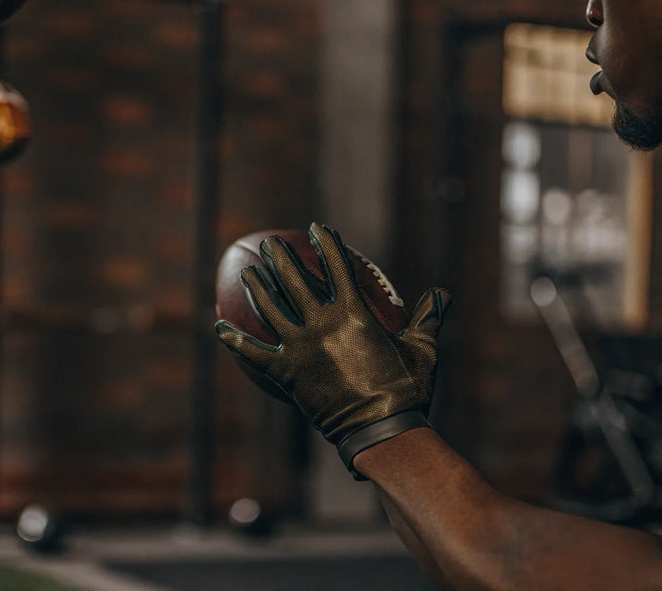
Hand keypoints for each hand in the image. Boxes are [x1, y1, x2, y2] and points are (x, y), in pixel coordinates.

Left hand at [215, 223, 449, 477]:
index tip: (316, 229)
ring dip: (257, 287)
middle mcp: (321, 324)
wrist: (381, 431)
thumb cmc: (407, 391)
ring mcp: (298, 348)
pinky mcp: (284, 373)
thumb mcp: (424, 350)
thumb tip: (443, 294)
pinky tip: (218, 326)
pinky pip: (253, 353)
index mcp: (353, 313)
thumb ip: (429, 318)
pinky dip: (234, 339)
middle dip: (281, 257)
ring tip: (250, 272)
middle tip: (272, 245)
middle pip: (293, 280)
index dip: (325, 243)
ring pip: (269, 308)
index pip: (336, 266)